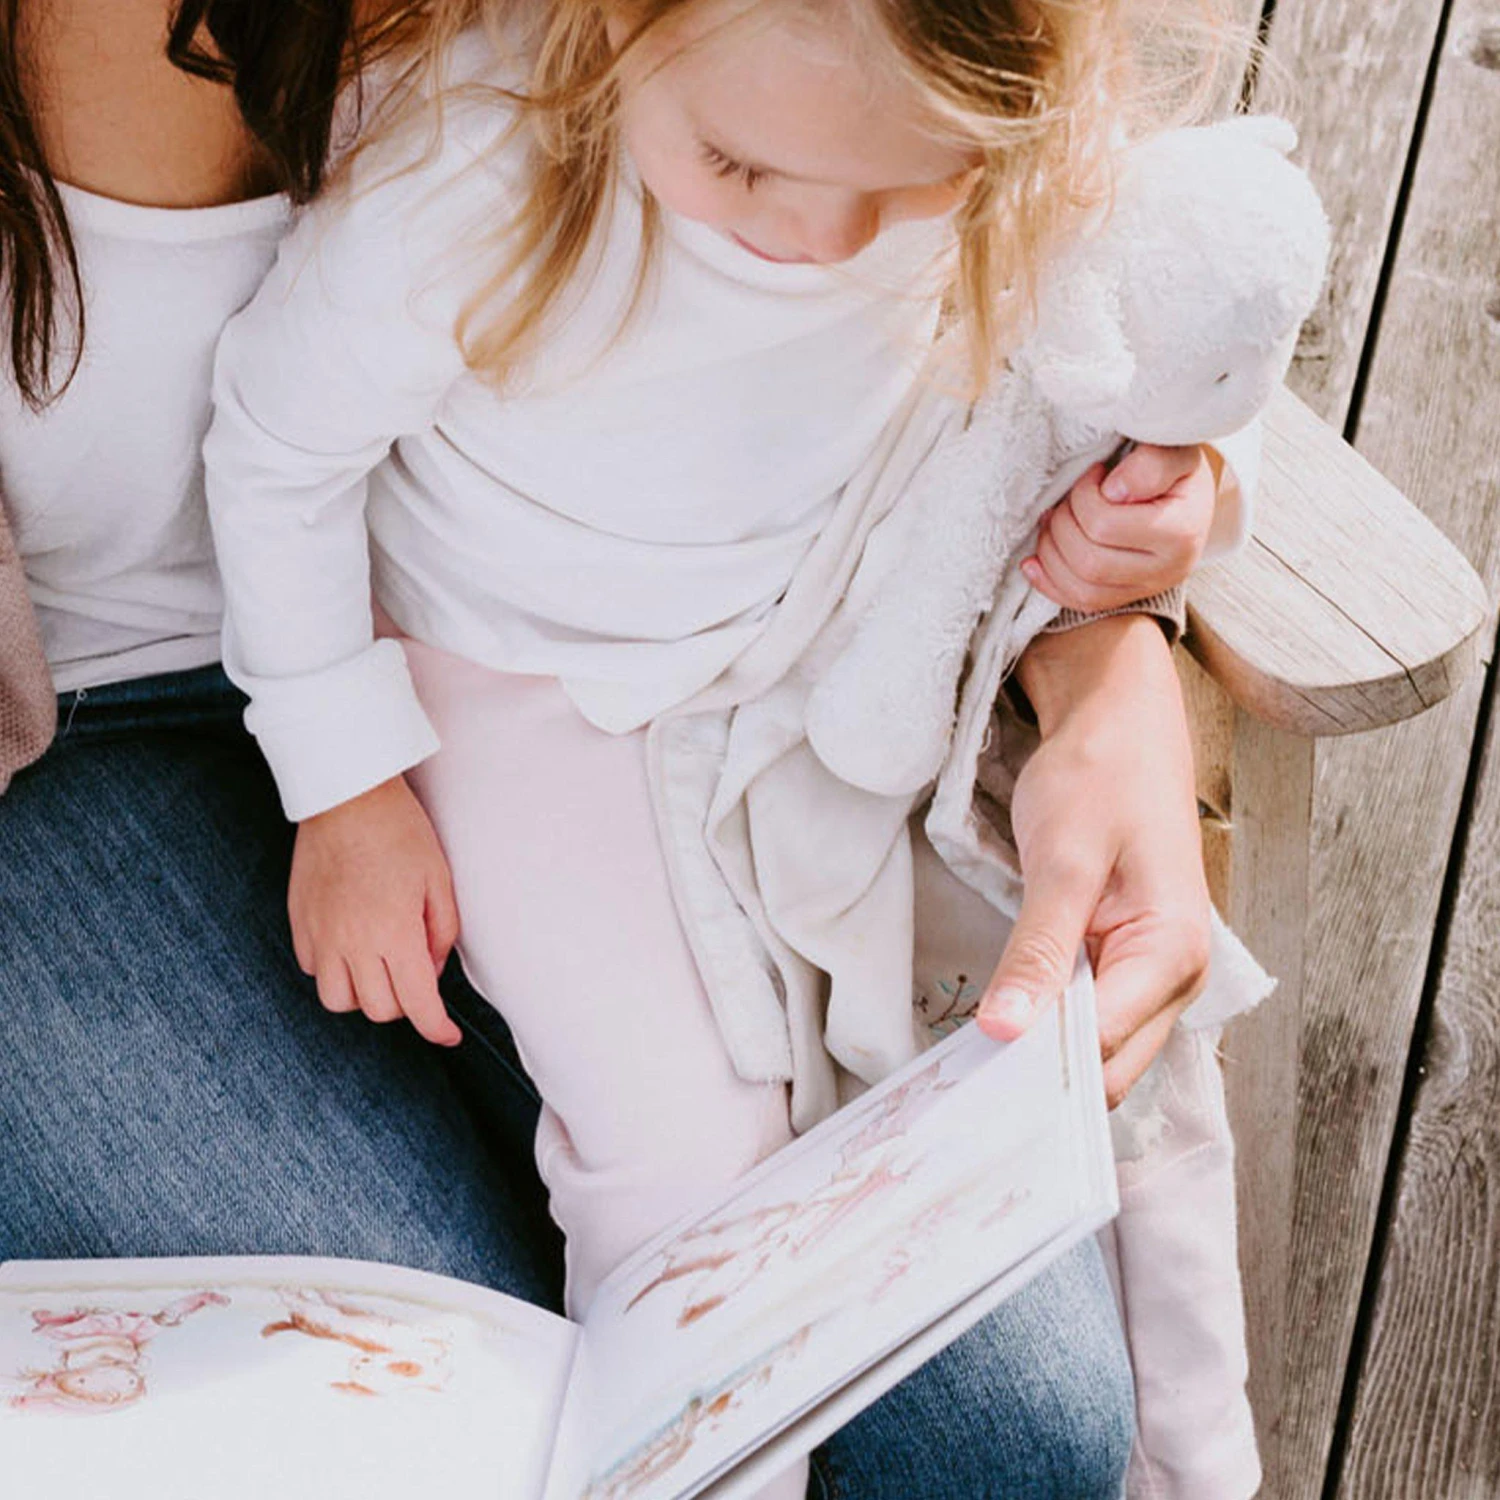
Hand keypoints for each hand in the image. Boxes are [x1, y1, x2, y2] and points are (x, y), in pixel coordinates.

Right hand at [289, 776, 462, 1046]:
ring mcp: (321, 936)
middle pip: (379, 1010)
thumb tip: (432, 973)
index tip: (447, 1036)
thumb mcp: (439, 880)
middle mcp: (354, 943)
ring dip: (366, 995)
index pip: (417, 1005)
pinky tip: (352, 947)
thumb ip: (442, 934)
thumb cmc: (400, 833)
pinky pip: (315, 972)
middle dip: (406, 1004)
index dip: (436, 1029)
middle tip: (418, 975)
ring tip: (381, 967)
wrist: (345, 797)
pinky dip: (336, 972)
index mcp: (395, 933)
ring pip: (340, 1002)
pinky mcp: (299, 924)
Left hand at [975, 616, 1209, 1106]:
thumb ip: (1038, 951)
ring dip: (1041, 1054)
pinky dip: (1046, 1024)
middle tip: (961, 1079)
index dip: (1040, 1070)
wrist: (1119, 722)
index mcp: (1172, 955)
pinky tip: (1002, 1021)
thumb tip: (1005, 1031)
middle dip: (1041, 1078)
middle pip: (1106, 1069)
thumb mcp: (1062, 862)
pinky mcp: (1124, 960)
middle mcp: (1176, 979)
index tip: (972, 1081)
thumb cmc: (1100, 777)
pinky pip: (1089, 1017)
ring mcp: (1152, 973)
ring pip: (1097, 1049)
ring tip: (973, 1058)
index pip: (1103, 1051)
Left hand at [1021, 444, 1215, 612]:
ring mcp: (1146, 589)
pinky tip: (1035, 562)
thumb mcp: (1174, 452)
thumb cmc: (1174, 470)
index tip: (1093, 472)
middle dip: (1062, 525)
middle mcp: (1167, 570)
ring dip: (1051, 552)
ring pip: (1080, 587)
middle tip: (1068, 499)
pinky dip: (1049, 582)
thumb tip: (1114, 491)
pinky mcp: (1126, 598)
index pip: (1104, 525)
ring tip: (1054, 520)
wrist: (1189, 497)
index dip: (1084, 495)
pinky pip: (1080, 603)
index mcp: (1181, 532)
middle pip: (1088, 561)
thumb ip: (1150, 464)